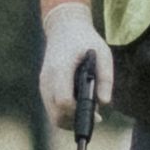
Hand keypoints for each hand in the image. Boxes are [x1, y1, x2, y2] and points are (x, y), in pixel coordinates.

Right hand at [39, 2, 112, 129]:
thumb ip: (105, 78)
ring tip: (89, 112)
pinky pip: (52, 108)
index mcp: (60, 69)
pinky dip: (65, 113)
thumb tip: (104, 103)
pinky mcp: (44, 86)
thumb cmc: (86, 40)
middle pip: (56, 115)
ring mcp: (43, 84)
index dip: (78, 112)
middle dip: (76, 122)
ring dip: (71, 119)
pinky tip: (80, 106)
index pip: (63, 101)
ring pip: (53, 115)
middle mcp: (48, 79)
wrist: (64, 27)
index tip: (95, 113)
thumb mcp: (103, 53)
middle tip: (95, 118)